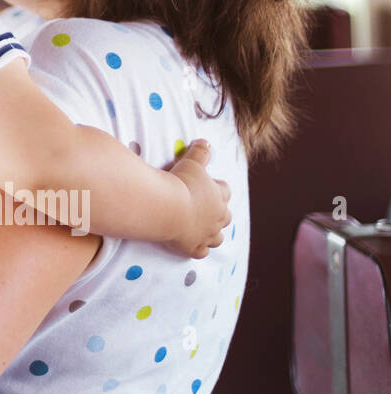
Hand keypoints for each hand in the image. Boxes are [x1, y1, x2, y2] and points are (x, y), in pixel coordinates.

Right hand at [168, 140, 230, 257]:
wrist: (167, 207)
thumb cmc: (181, 183)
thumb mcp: (192, 162)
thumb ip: (200, 151)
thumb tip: (206, 141)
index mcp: (219, 196)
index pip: (225, 191)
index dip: (217, 188)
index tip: (207, 185)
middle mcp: (218, 217)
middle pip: (225, 216)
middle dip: (218, 213)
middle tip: (204, 208)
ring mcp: (207, 234)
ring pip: (217, 237)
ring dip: (212, 233)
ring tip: (202, 228)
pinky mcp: (193, 247)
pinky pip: (201, 252)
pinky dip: (198, 249)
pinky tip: (191, 245)